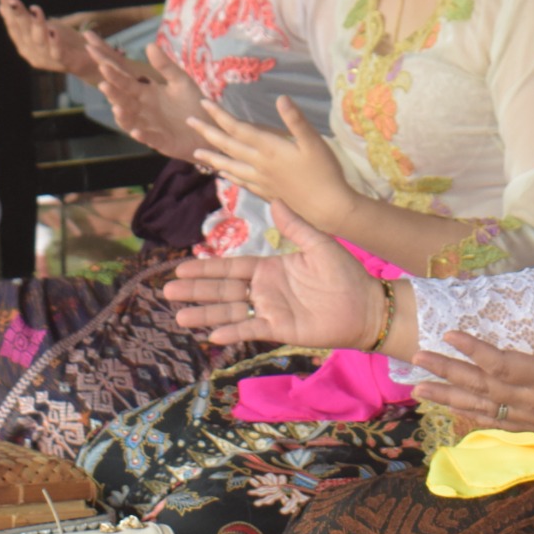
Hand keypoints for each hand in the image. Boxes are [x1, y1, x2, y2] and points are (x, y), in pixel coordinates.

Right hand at [0, 0, 95, 76]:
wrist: (85, 60)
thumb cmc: (61, 41)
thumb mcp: (40, 26)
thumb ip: (23, 18)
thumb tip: (1, 4)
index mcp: (24, 44)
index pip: (13, 25)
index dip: (8, 9)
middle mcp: (32, 52)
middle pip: (24, 32)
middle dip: (19, 15)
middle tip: (14, 0)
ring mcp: (47, 58)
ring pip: (39, 40)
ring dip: (37, 25)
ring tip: (35, 9)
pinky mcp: (64, 61)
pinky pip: (57, 52)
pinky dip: (54, 42)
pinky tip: (53, 30)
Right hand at [89, 36, 205, 160]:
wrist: (209, 127)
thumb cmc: (193, 103)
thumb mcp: (180, 81)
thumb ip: (165, 66)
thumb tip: (149, 44)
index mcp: (146, 93)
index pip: (125, 81)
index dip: (112, 72)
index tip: (99, 61)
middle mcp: (143, 110)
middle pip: (124, 100)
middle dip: (113, 93)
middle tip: (103, 84)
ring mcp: (150, 126)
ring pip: (130, 121)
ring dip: (123, 116)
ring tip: (117, 108)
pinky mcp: (161, 142)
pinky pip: (150, 139)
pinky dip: (142, 136)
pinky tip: (137, 132)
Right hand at [163, 209, 381, 348]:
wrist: (366, 305)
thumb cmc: (346, 274)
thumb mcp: (319, 244)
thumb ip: (295, 226)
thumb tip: (275, 199)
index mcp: (270, 268)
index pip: (231, 268)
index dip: (205, 268)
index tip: (180, 267)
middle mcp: (265, 289)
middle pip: (223, 289)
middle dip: (196, 289)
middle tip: (167, 289)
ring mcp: (270, 311)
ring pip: (230, 311)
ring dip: (205, 313)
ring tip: (179, 315)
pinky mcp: (280, 330)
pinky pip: (251, 329)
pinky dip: (232, 331)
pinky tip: (211, 334)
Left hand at [188, 94, 357, 234]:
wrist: (328, 208)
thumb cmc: (324, 172)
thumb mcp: (315, 142)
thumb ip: (296, 120)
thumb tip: (281, 97)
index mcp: (269, 149)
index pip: (238, 129)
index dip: (219, 115)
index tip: (202, 103)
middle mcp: (260, 164)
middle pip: (228, 146)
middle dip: (208, 132)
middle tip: (188, 122)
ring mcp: (262, 180)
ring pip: (230, 166)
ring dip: (212, 158)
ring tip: (196, 153)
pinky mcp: (267, 192)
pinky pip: (242, 182)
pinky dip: (230, 176)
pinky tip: (224, 175)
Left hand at [411, 293, 533, 467]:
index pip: (504, 365)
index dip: (475, 351)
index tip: (450, 334)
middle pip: (482, 386)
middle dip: (447, 371)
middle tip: (415, 356)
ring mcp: (532, 417)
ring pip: (482, 407)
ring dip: (448, 396)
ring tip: (417, 388)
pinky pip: (494, 421)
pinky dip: (469, 413)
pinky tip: (452, 408)